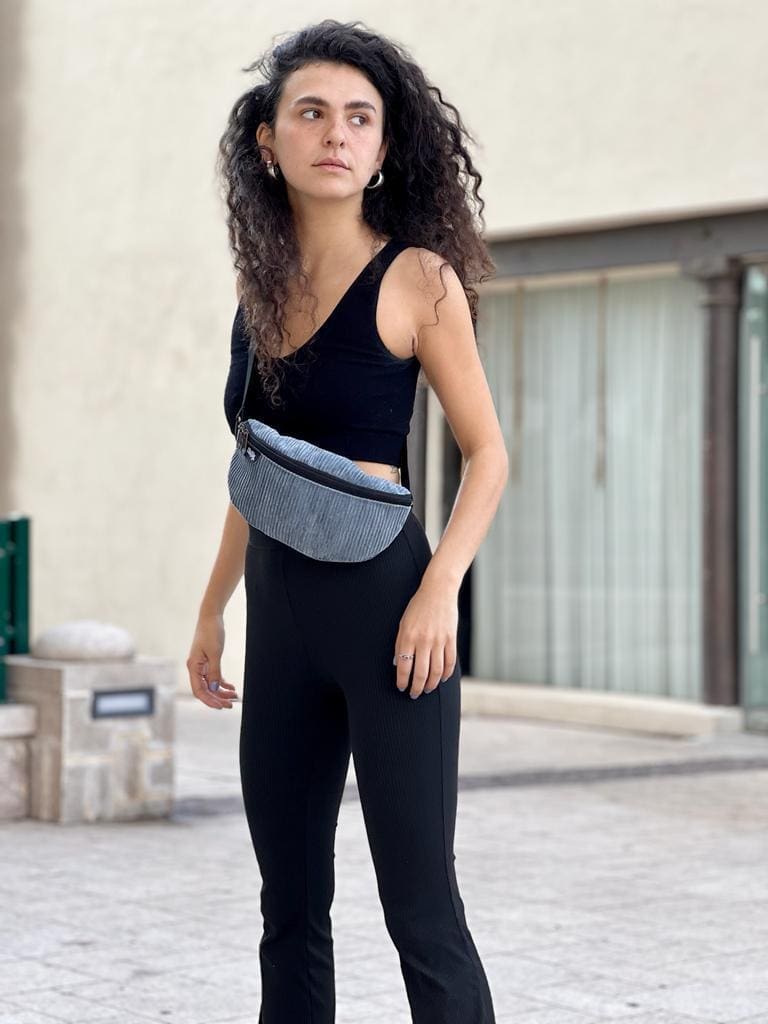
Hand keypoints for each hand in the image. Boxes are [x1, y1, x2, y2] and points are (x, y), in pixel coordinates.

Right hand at [186, 613, 239, 709]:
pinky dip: (222, 683)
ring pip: (210, 684)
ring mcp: (201, 665)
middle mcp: (195, 668)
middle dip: (217, 698)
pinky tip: (231, 687)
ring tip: (234, 696)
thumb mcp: (215, 653)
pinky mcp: (207, 661)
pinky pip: (213, 677)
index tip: (222, 706)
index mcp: (193, 667)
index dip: (209, 700)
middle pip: (205, 690)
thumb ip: (214, 672)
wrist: (211, 616)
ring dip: (221, 692)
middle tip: (231, 704)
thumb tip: (214, 688)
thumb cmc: (211, 632)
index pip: (199, 691)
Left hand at [392, 581, 458, 698]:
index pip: (404, 666)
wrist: (438, 591)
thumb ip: (400, 644)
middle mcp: (423, 641)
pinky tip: (442, 679)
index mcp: (408, 636)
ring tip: (427, 689)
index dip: (402, 681)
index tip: (401, 687)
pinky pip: (450, 662)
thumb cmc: (418, 607)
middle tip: (414, 694)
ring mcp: (439, 640)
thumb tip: (398, 664)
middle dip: (416, 687)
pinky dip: (446, 674)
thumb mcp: (403, 623)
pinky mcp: (451, 639)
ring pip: (436, 671)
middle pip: (421, 673)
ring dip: (431, 684)